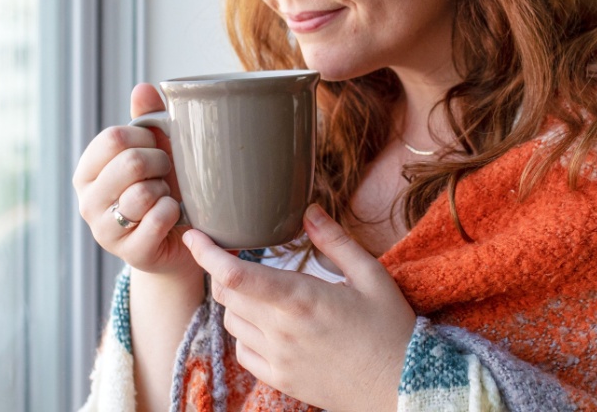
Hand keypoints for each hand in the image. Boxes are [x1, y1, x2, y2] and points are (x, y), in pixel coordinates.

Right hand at [73, 83, 192, 275]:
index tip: (156, 146)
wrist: (176, 240)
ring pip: (143, 193)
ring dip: (167, 190)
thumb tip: (143, 87)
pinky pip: (158, 219)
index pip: (113, 137)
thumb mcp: (155, 149)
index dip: (145, 136)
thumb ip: (148, 118)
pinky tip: (173, 214)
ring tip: (166, 196)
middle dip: (161, 162)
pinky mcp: (130, 253)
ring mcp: (105, 231)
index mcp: (87, 171)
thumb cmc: (162, 187)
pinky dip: (175, 211)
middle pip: (131, 163)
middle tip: (167, 172)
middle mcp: (87, 201)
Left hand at [183, 205, 416, 411]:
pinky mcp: (280, 379)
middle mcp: (282, 330)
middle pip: (226, 294)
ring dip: (236, 302)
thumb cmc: (391, 327)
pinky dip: (245, 333)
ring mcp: (278, 358)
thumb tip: (308, 211)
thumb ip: (335, 241)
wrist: (402, 385)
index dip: (206, 253)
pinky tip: (269, 324)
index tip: (194, 235)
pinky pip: (243, 351)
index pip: (234, 274)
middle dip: (225, 271)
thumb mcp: (371, 275)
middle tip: (243, 259)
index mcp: (301, 298)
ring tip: (263, 292)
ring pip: (231, 322)